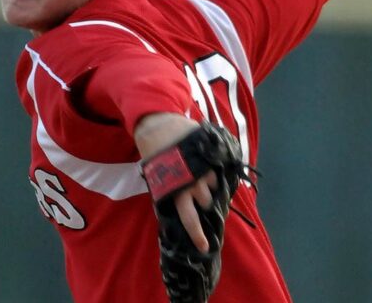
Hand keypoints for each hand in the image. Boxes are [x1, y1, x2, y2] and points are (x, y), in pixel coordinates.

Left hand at [134, 112, 215, 251]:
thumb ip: (171, 190)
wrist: (158, 124)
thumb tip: (179, 204)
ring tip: (198, 172)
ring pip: (214, 186)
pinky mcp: (210, 156)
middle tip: (197, 191)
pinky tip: (205, 163)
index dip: (198, 235)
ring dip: (208, 184)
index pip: (190, 219)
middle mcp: (193, 183)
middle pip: (207, 202)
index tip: (204, 247)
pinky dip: (213, 170)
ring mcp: (203, 169)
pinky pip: (217, 170)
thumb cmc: (154, 152)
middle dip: (204, 200)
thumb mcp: (158, 176)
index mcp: (177, 191)